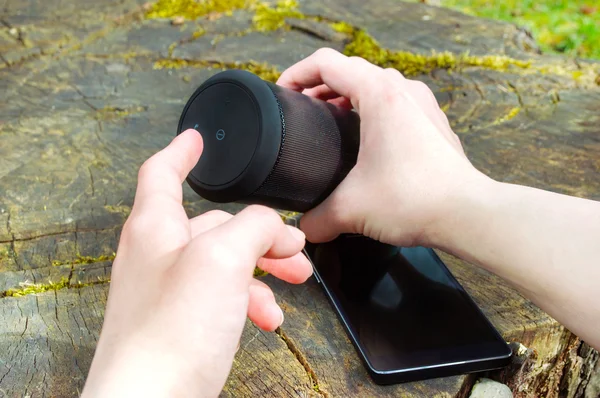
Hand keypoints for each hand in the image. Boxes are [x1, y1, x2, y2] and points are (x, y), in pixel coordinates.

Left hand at [83, 130, 312, 396]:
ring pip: (225, 264)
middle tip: (294, 246)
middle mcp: (157, 255)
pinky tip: (268, 317)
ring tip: (294, 282)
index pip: (162, 172)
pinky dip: (249, 301)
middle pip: (214, 225)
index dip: (182, 151)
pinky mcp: (180, 324)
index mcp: (156, 227)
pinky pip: (221, 298)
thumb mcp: (222, 260)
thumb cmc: (171, 336)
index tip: (197, 138)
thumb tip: (273, 224)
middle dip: (261, 232)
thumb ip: (252, 227)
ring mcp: (168, 292)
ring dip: (263, 270)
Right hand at [278, 48, 487, 246]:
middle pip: (350, 70)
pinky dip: (373, 112)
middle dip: (319, 86)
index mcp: (379, 95)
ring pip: (375, 85)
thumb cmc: (418, 200)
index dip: (296, 74)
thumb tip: (305, 225)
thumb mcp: (350, 210)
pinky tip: (365, 142)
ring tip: (330, 121)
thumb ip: (316, 218)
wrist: (468, 214)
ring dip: (347, 97)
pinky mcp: (432, 124)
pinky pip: (396, 103)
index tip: (283, 93)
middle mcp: (403, 91)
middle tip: (302, 110)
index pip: (326, 63)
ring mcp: (422, 106)